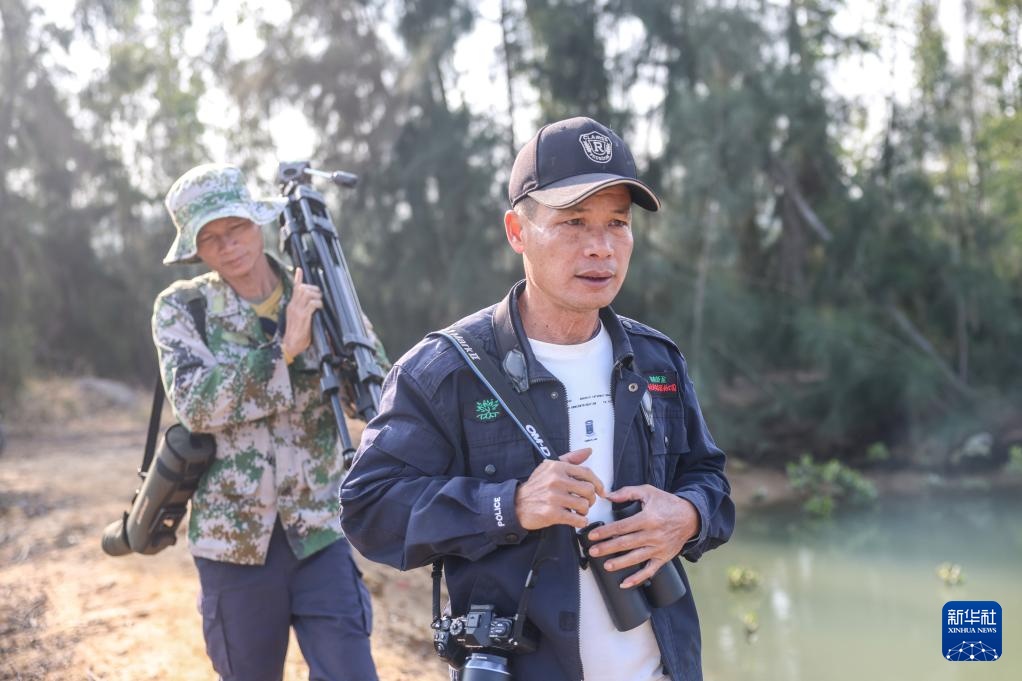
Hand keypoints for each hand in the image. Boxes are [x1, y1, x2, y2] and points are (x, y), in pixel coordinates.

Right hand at [281, 268, 322, 357]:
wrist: (289, 346)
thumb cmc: (296, 335)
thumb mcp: (298, 320)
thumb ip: (303, 311)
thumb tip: (312, 306)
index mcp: (291, 306)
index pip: (295, 288)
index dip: (298, 278)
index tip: (299, 269)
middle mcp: (293, 306)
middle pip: (302, 288)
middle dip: (314, 288)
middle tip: (319, 296)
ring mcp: (297, 311)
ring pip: (306, 293)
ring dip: (316, 296)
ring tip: (320, 302)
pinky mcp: (302, 317)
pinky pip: (311, 304)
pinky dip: (318, 304)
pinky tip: (319, 308)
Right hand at [514, 448, 605, 530]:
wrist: (516, 505)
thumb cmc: (536, 487)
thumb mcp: (549, 467)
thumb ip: (570, 459)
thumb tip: (588, 451)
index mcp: (557, 467)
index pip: (587, 473)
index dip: (598, 483)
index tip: (601, 491)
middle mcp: (556, 480)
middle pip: (589, 490)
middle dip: (591, 499)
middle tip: (586, 503)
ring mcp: (554, 497)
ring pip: (584, 505)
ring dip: (584, 511)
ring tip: (578, 511)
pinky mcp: (552, 513)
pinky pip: (577, 519)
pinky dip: (580, 521)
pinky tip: (575, 519)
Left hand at [585, 485, 699, 587]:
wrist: (692, 517)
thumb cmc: (668, 503)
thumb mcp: (649, 492)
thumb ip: (627, 492)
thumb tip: (607, 496)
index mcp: (648, 518)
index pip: (622, 526)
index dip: (606, 531)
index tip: (593, 535)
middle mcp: (653, 535)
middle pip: (626, 543)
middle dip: (607, 548)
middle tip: (593, 551)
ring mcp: (659, 548)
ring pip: (636, 558)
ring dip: (619, 563)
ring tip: (606, 565)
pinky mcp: (663, 558)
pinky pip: (650, 570)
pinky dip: (638, 579)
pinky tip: (625, 583)